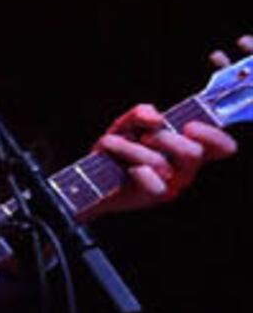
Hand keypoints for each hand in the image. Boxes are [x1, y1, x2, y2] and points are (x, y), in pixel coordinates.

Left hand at [85, 86, 232, 216]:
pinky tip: (126, 169)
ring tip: (111, 144)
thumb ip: (141, 114)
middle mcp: (186, 168)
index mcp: (188, 149)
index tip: (189, 126)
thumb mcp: (126, 125)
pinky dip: (136, 172)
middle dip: (165, 139)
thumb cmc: (116, 151)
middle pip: (193, 153)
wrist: (90, 178)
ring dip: (131, 149)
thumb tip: (156, 118)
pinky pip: (155, 185)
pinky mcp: (154, 198)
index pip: (222, 147)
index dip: (215, 136)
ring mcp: (172, 185)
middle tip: (145, 137)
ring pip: (163, 164)